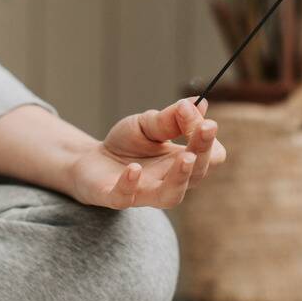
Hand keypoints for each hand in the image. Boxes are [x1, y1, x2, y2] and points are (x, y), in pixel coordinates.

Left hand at [68, 97, 226, 208]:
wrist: (90, 160)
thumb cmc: (126, 145)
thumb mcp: (147, 124)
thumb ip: (170, 118)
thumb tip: (198, 102)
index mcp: (181, 162)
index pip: (211, 156)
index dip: (209, 138)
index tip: (203, 117)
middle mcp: (168, 181)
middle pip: (197, 174)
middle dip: (203, 151)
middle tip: (204, 128)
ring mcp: (143, 193)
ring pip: (171, 196)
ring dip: (180, 178)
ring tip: (186, 157)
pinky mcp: (115, 197)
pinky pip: (125, 198)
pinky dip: (130, 184)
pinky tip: (134, 168)